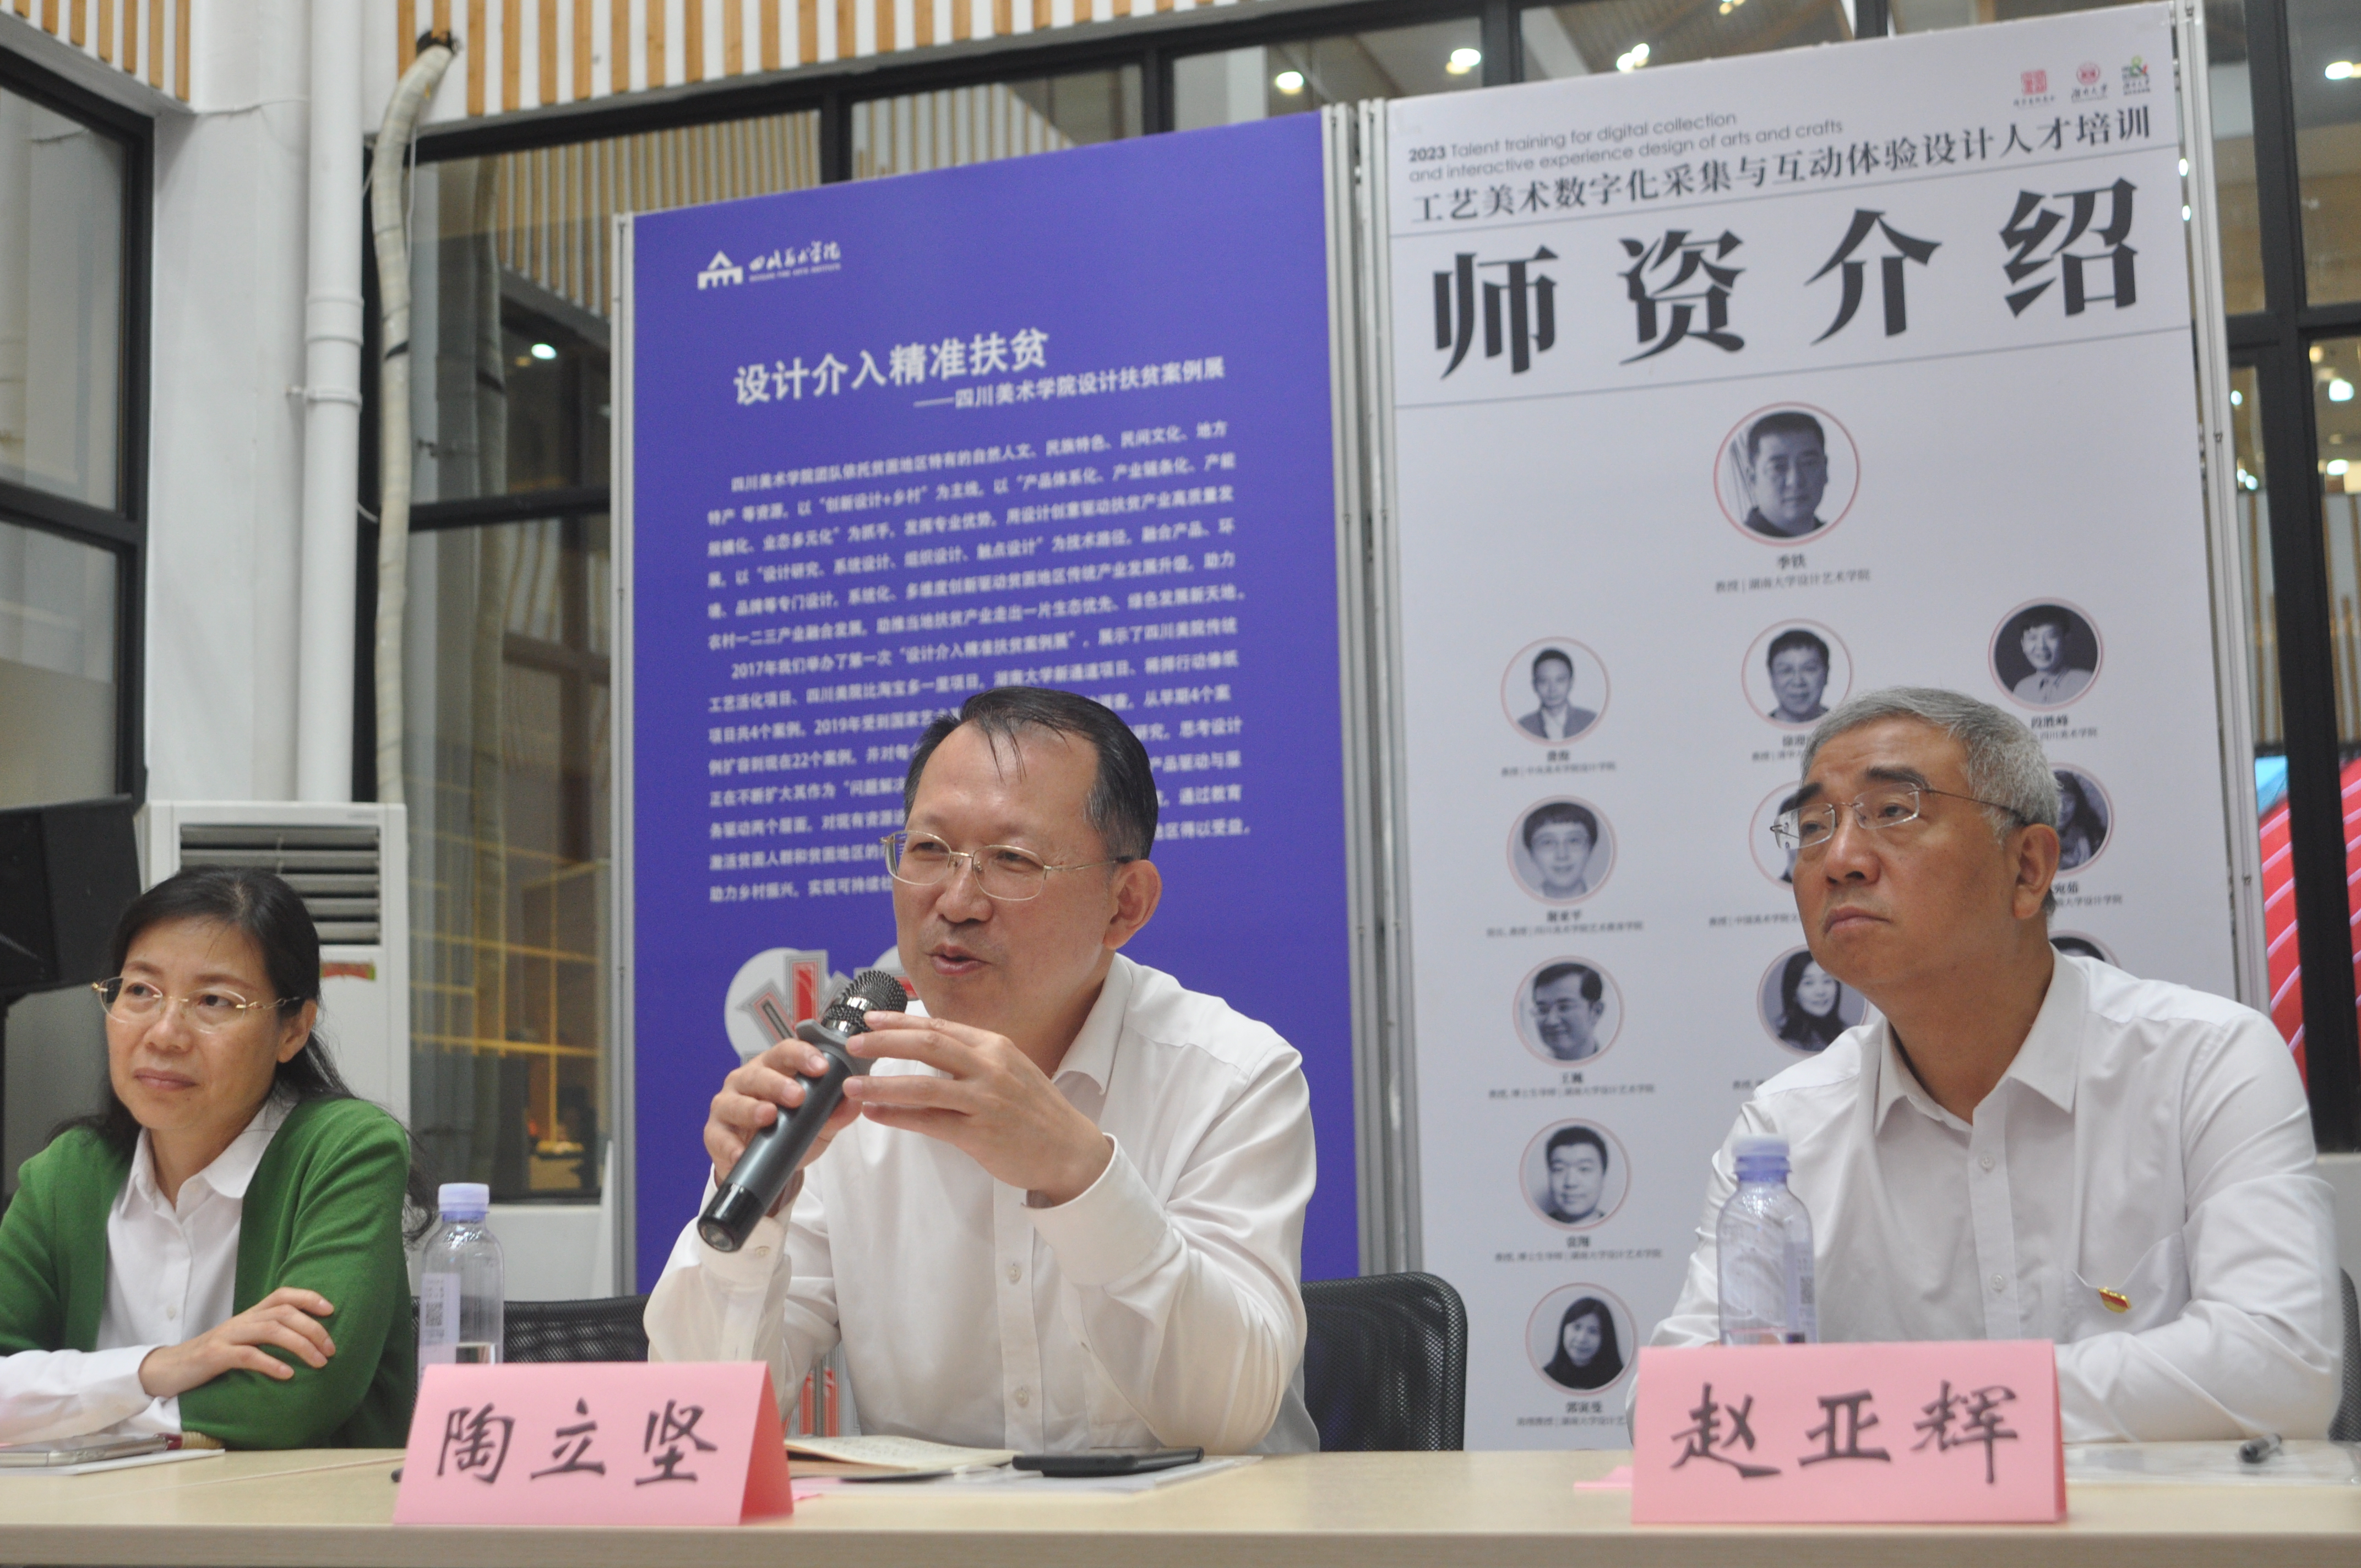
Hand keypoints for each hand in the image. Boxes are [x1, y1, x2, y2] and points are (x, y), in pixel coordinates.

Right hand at [137, 1287, 335, 1397]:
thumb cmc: (210, 1358)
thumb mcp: (241, 1342)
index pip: (282, 1295)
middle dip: (314, 1329)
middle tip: (332, 1350)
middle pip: (284, 1313)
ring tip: (320, 1362)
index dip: (308, 1298)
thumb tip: (305, 1343)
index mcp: (249, 1315)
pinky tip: (288, 1375)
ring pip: (271, 1330)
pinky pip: (248, 1356)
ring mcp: (227, 1336)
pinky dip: (271, 1364)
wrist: (167, 1370)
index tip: (331, 1310)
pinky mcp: (214, 1356)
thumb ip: (265, 1337)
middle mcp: (241, 1321)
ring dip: (301, 1345)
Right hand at [706, 1039, 862, 1198]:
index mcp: (774, 1069)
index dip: (802, 1056)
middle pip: (758, 1074)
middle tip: (797, 1096)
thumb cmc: (789, 1130)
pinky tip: (741, 1153)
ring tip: (768, 1116)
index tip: (821, 1067)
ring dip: (751, 1108)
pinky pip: (719, 1137)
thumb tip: (854, 1102)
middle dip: (777, 1084)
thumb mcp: (818, 1124)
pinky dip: (730, 1146)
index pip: (786, 1052)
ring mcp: (728, 1104)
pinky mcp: (715, 1132)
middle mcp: (747, 1081)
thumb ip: (835, 1113)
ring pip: (734, 1101)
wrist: (765, 1162)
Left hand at [844, 1013, 1113, 1203]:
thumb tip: (929, 1046)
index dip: (900, 1021)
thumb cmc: (1035, 1110)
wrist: (1069, 1148)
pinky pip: (930, 1122)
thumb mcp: (1009, 1069)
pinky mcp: (981, 1133)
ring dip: (881, 1085)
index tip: (871, 1019)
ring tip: (851, 1086)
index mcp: (995, 1045)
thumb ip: (973, 1057)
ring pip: (922, 1086)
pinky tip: (876, 1114)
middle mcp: (990, 1066)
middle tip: (854, 1044)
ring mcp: (986, 1100)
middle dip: (884, 1043)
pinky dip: (898, 1117)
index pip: (939, 1026)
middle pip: (927, 1045)